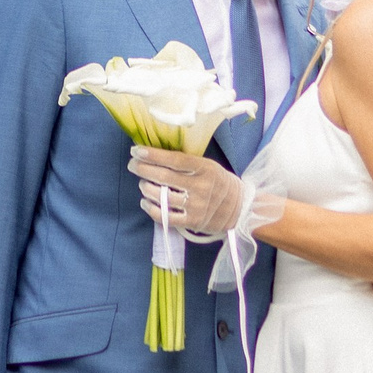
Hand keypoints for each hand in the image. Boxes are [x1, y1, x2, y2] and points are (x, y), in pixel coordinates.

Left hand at [130, 147, 283, 244]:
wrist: (240, 208)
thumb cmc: (219, 183)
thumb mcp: (209, 166)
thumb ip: (186, 162)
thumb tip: (155, 154)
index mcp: (205, 168)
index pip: (174, 159)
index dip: (152, 155)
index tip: (136, 150)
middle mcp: (200, 187)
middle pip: (164, 176)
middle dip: (143, 169)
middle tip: (133, 164)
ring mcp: (196, 206)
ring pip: (161, 197)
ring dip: (146, 188)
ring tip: (143, 184)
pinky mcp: (192, 222)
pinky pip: (165, 216)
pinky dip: (151, 208)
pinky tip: (146, 202)